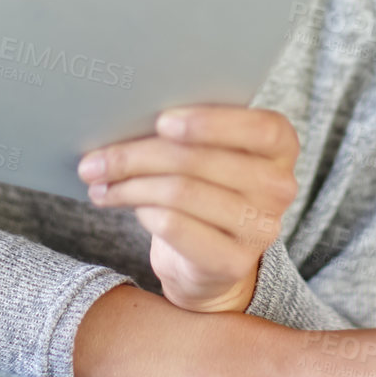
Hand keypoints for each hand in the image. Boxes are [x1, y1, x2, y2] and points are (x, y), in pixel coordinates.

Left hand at [76, 104, 299, 312]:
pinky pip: (174, 227)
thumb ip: (189, 129)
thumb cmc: (206, 184)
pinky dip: (142, 210)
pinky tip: (125, 203)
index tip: (162, 121)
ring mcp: (261, 228)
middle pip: (199, 160)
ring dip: (129, 185)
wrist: (210, 257)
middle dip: (137, 156)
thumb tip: (126, 114)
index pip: (258, 128)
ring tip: (99, 181)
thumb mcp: (210, 149)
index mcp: (280, 145)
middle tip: (95, 159)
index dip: (210, 123)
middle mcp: (280, 186)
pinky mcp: (234, 262)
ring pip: (180, 193)